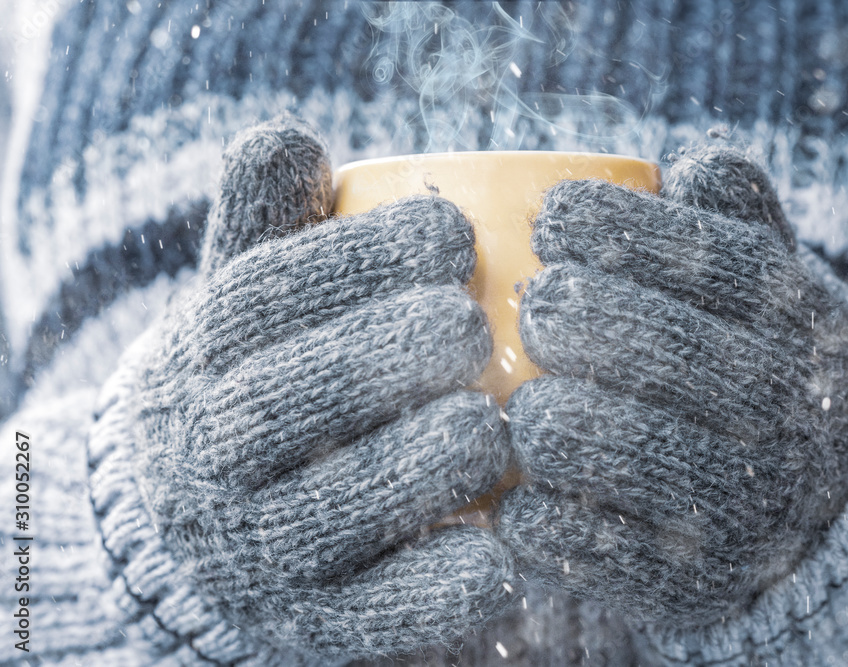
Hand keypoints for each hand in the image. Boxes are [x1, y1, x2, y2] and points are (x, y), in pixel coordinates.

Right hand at [88, 115, 512, 663]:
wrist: (192, 527)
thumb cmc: (255, 382)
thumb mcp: (243, 302)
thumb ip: (264, 221)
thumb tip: (298, 139)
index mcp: (200, 360)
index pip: (260, 299)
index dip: (356, 257)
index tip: (452, 229)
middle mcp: (211, 460)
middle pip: (279, 405)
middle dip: (377, 356)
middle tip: (470, 327)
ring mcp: (257, 554)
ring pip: (324, 516)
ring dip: (410, 471)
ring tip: (487, 431)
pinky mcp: (310, 629)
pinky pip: (369, 620)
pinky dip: (432, 595)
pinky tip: (499, 562)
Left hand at [498, 146, 847, 627]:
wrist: (806, 516)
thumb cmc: (751, 371)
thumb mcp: (768, 295)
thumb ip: (737, 226)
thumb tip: (685, 163)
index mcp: (807, 331)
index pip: (726, 265)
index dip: (630, 231)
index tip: (552, 215)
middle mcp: (794, 419)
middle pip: (688, 359)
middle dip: (596, 322)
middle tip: (535, 306)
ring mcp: (750, 510)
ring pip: (643, 456)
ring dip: (564, 424)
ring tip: (526, 405)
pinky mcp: (695, 586)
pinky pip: (609, 554)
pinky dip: (549, 522)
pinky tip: (511, 493)